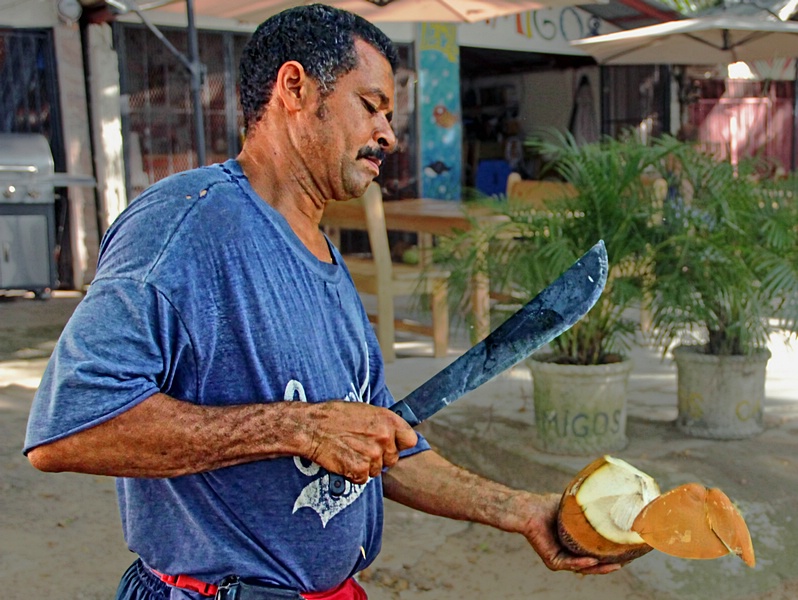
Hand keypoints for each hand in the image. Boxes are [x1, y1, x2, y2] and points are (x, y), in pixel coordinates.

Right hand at [302, 401, 417, 484]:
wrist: (311, 427)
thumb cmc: (335, 415)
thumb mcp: (365, 410)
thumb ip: (383, 424)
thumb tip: (392, 434)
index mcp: (388, 420)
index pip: (410, 440)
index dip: (399, 444)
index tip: (390, 444)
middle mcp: (384, 438)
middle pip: (392, 459)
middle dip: (380, 457)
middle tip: (361, 448)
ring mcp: (373, 456)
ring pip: (377, 470)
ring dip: (365, 465)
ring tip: (350, 451)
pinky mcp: (360, 470)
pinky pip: (363, 478)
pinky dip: (353, 474)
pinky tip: (344, 460)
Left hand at [518, 492, 622, 574]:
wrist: (529, 509)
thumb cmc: (549, 506)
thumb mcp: (576, 507)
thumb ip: (592, 507)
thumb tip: (613, 495)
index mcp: (577, 544)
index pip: (598, 553)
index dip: (612, 554)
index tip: (628, 551)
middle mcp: (570, 554)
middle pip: (594, 564)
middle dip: (611, 565)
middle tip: (626, 561)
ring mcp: (562, 559)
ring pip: (585, 568)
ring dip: (601, 568)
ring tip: (616, 565)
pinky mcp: (553, 560)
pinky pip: (570, 564)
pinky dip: (582, 563)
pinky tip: (593, 560)